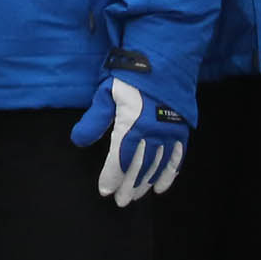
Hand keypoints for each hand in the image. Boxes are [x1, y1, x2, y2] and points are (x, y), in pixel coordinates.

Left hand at [69, 74, 189, 205]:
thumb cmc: (131, 75)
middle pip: (138, 167)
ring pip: (156, 166)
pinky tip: (162, 187)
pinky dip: (169, 174)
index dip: (111, 177)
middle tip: (121, 200)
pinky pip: (177, 158)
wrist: (165, 58)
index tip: (105, 190)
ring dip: (146, 183)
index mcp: (132, 125)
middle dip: (128, 186)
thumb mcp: (106, 94)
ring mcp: (170, 132)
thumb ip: (94, 120)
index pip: (119, 159)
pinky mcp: (182, 130)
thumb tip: (79, 141)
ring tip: (136, 196)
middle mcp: (153, 133)